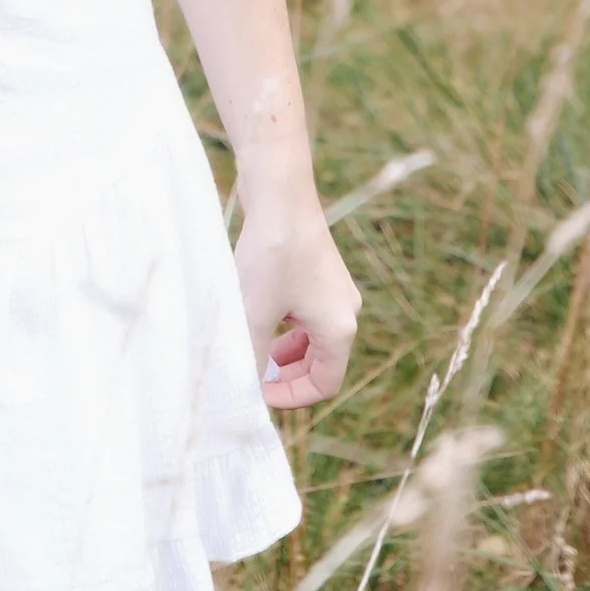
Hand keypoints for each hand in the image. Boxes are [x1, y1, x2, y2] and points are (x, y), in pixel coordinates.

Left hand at [234, 193, 359, 411]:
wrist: (279, 193)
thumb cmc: (270, 254)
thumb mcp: (255, 314)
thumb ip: (252, 357)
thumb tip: (244, 389)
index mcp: (340, 329)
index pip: (325, 384)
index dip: (291, 397)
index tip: (257, 394)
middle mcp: (345, 311)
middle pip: (320, 363)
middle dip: (285, 375)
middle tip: (250, 374)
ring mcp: (334, 290)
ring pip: (311, 339)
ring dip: (283, 351)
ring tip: (251, 347)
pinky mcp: (318, 272)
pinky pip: (305, 315)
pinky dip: (284, 326)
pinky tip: (256, 316)